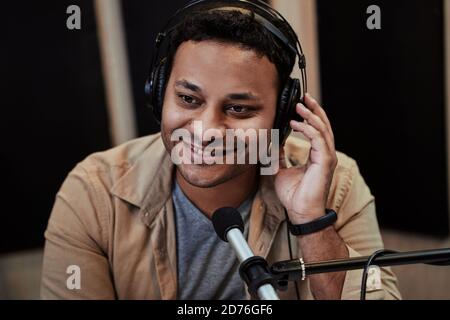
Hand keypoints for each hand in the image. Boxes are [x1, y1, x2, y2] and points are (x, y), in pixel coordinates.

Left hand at [274, 93, 337, 224]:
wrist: (300, 212)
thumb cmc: (294, 194)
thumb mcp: (281, 169)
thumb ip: (279, 155)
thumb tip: (271, 142)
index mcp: (318, 155)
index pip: (317, 130)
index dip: (310, 116)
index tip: (300, 104)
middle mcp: (325, 154)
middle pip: (323, 125)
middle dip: (314, 109)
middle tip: (304, 97)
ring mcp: (327, 157)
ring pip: (323, 129)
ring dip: (311, 115)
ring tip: (300, 106)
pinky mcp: (325, 161)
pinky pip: (319, 139)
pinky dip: (308, 129)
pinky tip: (296, 124)